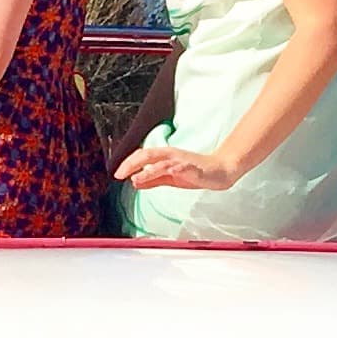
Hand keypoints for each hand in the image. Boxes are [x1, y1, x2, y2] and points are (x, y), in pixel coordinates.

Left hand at [113, 145, 237, 191]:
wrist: (219, 171)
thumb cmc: (195, 172)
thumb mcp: (170, 178)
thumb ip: (153, 180)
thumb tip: (135, 182)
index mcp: (164, 157)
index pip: (142, 156)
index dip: (128, 163)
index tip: (117, 174)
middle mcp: (171, 156)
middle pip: (148, 154)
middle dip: (132, 163)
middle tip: (120, 174)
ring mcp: (183, 161)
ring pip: (162, 162)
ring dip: (148, 170)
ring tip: (136, 178)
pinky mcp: (194, 168)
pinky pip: (183, 167)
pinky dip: (174, 170)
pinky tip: (168, 173)